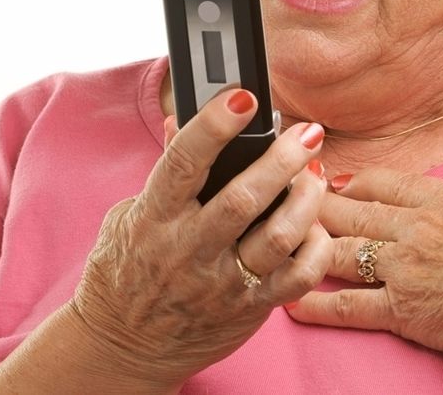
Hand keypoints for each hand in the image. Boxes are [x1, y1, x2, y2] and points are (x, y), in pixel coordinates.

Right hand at [69, 89, 330, 388]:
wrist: (125, 345)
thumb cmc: (128, 271)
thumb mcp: (131, 216)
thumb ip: (166, 173)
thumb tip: (182, 120)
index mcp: (155, 219)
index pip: (184, 163)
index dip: (214, 126)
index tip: (243, 97)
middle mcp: (189, 250)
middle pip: (245, 198)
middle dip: (282, 159)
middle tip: (308, 132)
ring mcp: (223, 282)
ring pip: (280, 236)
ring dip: (307, 199)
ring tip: (316, 175)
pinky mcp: (251, 307)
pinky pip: (299, 277)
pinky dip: (318, 248)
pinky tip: (317, 226)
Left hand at [286, 168, 442, 372]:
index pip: (391, 183)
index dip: (360, 179)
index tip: (339, 177)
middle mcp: (418, 229)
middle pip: (355, 210)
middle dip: (320, 202)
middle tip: (292, 196)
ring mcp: (404, 269)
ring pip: (343, 250)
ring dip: (310, 243)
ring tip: (281, 238)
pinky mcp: (401, 310)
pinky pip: (349, 306)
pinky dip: (318, 304)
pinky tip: (292, 300)